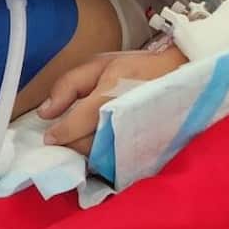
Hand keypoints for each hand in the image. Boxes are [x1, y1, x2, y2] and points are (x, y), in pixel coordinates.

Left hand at [39, 43, 187, 154]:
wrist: (183, 75)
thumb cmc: (139, 67)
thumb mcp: (101, 64)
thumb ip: (69, 85)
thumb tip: (45, 112)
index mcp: (108, 98)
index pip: (73, 127)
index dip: (59, 133)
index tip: (51, 135)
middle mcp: (121, 124)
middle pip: (84, 147)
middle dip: (72, 143)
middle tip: (68, 135)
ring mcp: (135, 142)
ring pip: (99, 159)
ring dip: (88, 152)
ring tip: (87, 139)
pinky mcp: (146, 152)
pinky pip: (117, 165)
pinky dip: (106, 159)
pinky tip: (105, 147)